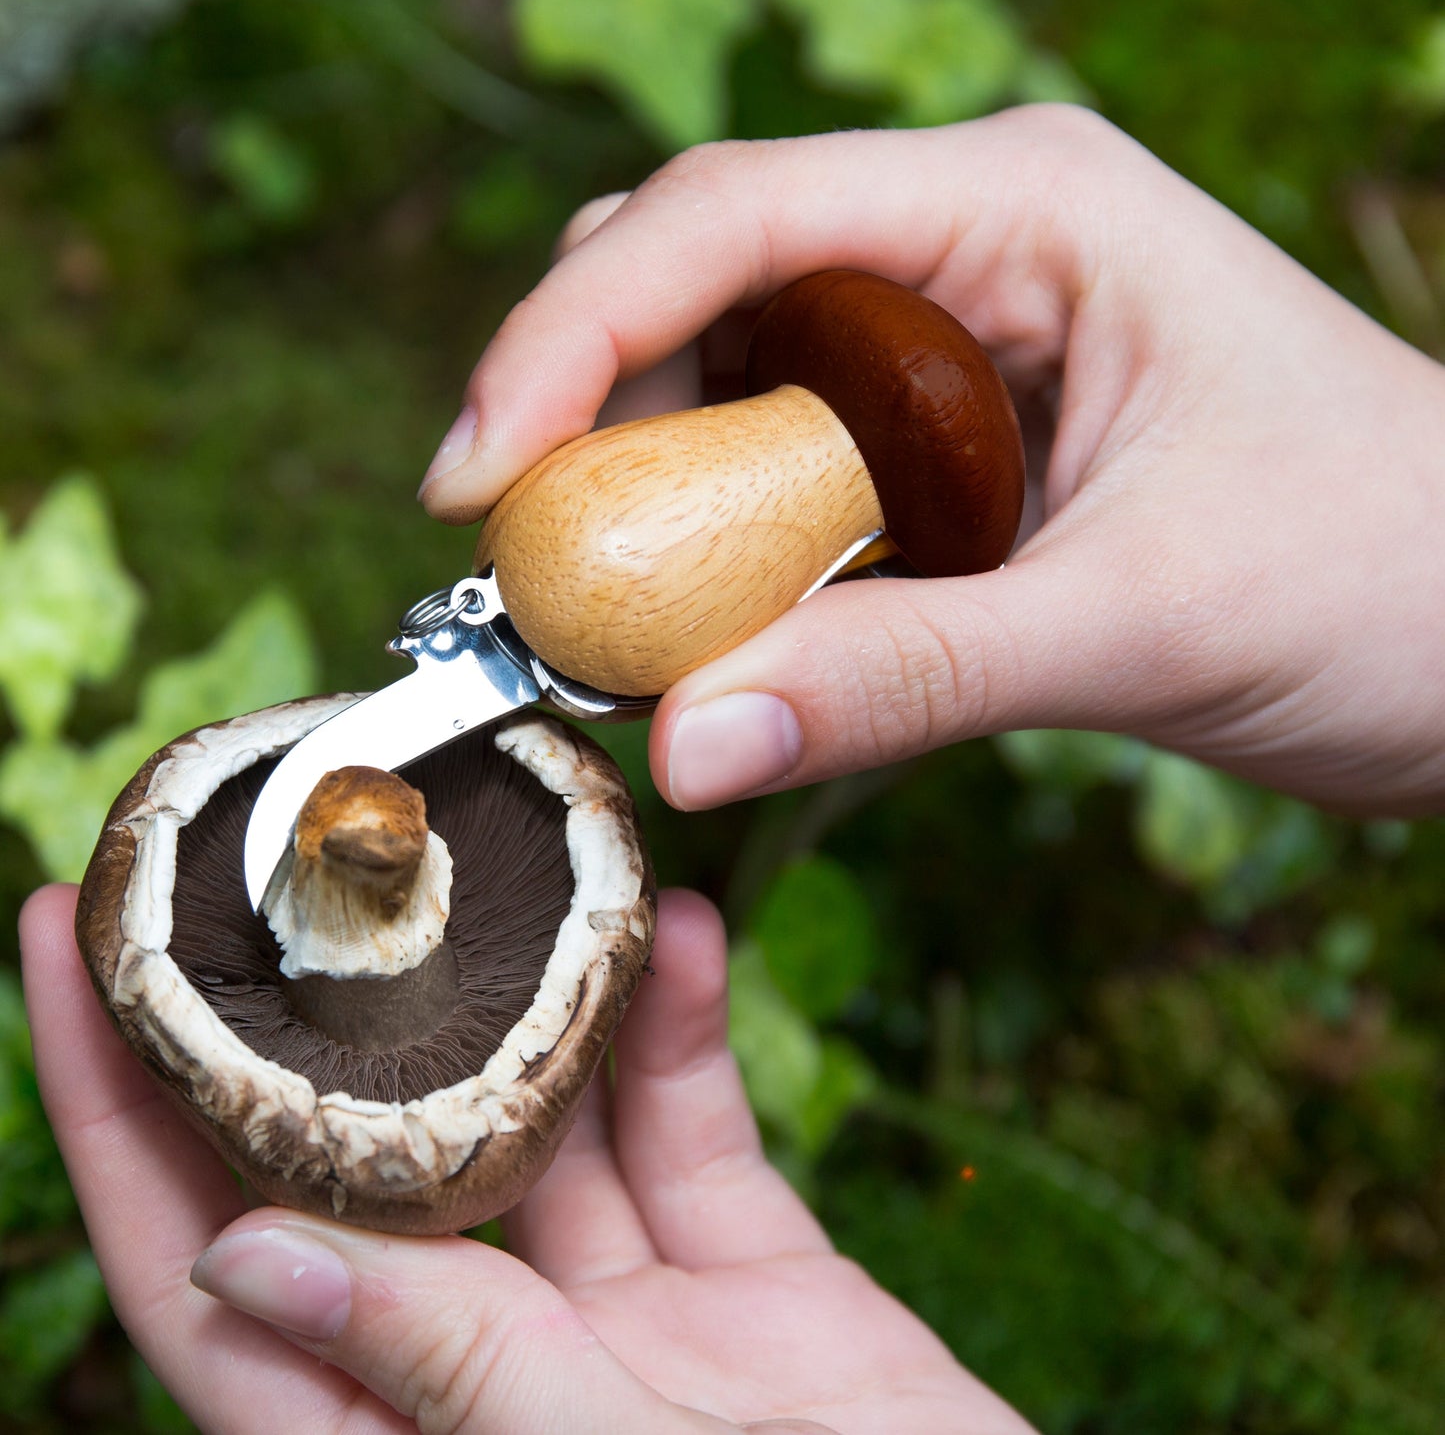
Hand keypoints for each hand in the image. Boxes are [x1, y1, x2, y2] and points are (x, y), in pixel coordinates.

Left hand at [20, 883, 1031, 1433]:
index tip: (62, 938)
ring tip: (513, 856)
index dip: (113, 1108)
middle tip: (275, 849)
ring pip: (540, 1112)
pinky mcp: (737, 1269)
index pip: (199, 1262)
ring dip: (534, 990)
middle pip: (362, 1156)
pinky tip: (686, 939)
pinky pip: (690, 1127)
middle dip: (315, 1001)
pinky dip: (684, 1034)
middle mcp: (489, 1361)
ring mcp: (617, 1312)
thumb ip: (438, 1368)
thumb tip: (233, 1256)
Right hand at [419, 108, 1444, 818]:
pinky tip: (719, 641)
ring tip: (622, 629)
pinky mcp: (944, 457)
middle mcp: (963, 256)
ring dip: (652, 504)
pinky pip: (784, 486)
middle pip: (696, 289)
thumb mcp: (1140, 621)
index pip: (732, 220)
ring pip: (726, 393)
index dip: (572, 338)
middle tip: (539, 573)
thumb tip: (684, 745)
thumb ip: (906, 680)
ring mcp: (946, 356)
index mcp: (1018, 212)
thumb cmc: (1388, 580)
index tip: (479, 481)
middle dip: (590, 420)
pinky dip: (726, 562)